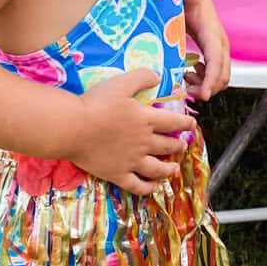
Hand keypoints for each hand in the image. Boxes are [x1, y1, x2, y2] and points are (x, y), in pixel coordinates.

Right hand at [71, 69, 190, 194]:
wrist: (74, 128)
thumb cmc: (96, 103)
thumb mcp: (121, 83)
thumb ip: (142, 77)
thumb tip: (158, 77)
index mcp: (147, 120)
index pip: (174, 122)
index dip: (186, 123)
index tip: (192, 124)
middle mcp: (144, 142)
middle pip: (167, 146)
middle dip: (178, 145)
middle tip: (182, 145)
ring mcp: (132, 161)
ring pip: (158, 169)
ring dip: (169, 169)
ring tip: (174, 169)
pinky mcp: (118, 174)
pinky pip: (138, 186)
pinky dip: (148, 188)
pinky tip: (153, 187)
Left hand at [179, 0, 229, 100]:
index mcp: (210, 27)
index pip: (216, 57)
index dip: (211, 78)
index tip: (204, 94)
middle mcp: (218, 39)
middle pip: (223, 73)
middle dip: (207, 88)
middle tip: (185, 91)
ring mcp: (217, 46)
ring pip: (222, 76)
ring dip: (206, 85)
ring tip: (185, 81)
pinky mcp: (211, 51)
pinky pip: (216, 72)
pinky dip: (205, 81)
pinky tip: (189, 74)